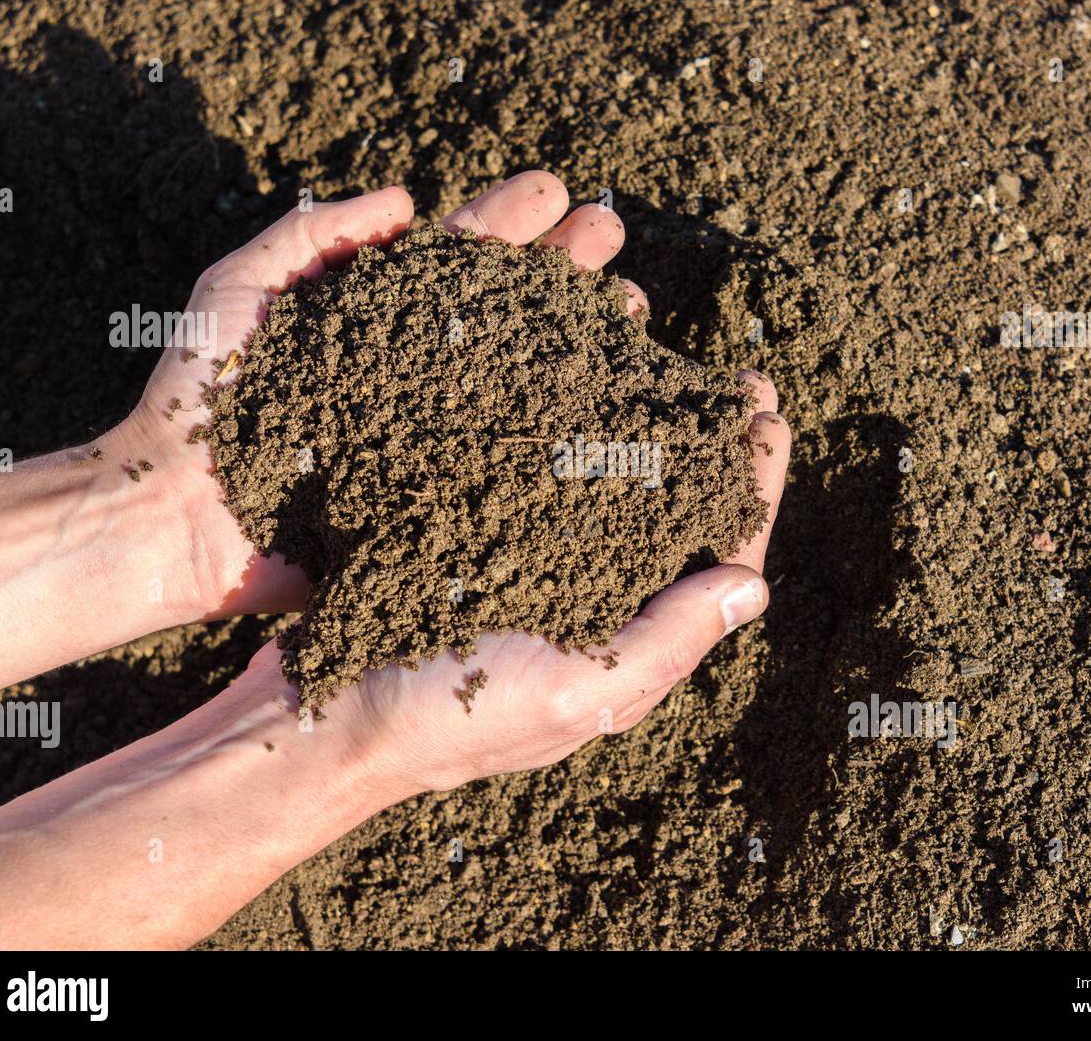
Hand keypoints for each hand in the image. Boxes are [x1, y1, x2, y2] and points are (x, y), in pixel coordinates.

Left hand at [122, 171, 647, 619]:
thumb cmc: (198, 401)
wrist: (177, 520)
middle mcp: (418, 373)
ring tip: (627, 309)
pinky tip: (605, 410)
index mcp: (377, 320)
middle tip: (612, 235)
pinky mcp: (438, 494)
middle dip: (560, 270)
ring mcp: (434, 434)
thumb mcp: (239, 292)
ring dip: (575, 341)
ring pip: (522, 381)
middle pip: (504, 313)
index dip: (509, 224)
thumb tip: (406, 200)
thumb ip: (310, 236)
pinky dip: (559, 436)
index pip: (456, 261)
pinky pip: (508, 460)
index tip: (560, 194)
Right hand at [336, 372, 789, 794]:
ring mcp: (541, 576)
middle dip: (714, 452)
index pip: (717, 563)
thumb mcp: (568, 697)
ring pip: (620, 494)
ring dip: (654, 433)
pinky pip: (550, 486)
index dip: (750, 492)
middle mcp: (597, 608)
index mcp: (631, 646)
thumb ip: (663, 646)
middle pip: (680, 519)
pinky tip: (580, 390)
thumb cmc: (443, 721)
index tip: (768, 421)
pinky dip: (577, 437)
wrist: (321, 721)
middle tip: (739, 383)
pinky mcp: (487, 551)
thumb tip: (756, 587)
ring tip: (674, 369)